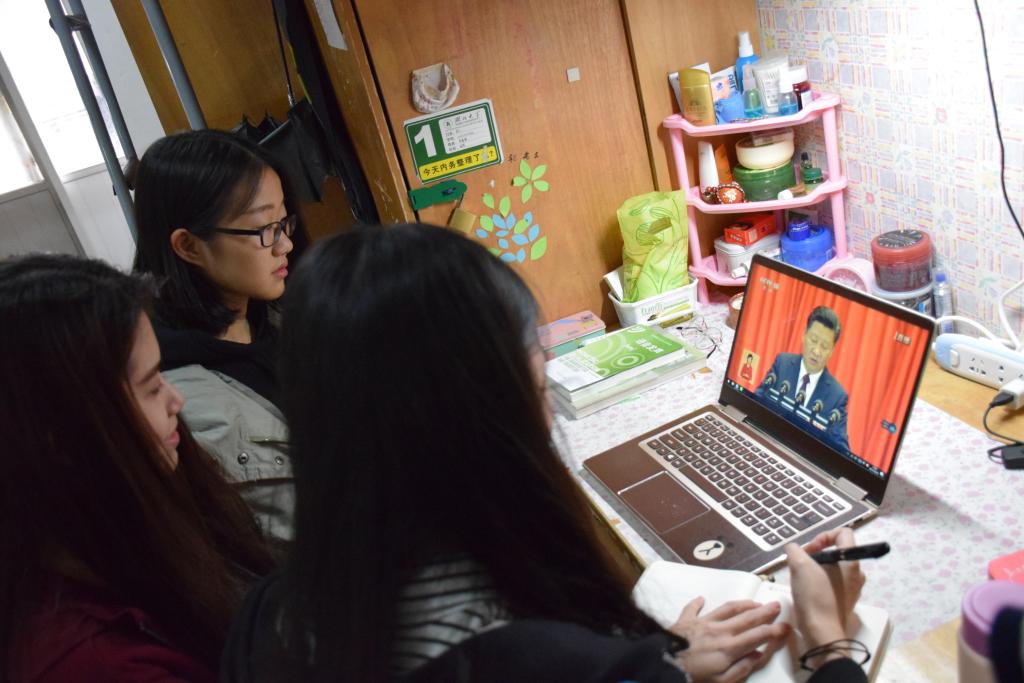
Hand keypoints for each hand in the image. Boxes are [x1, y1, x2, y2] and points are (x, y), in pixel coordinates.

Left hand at [669, 597, 789, 682]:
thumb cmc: (693, 677)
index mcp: (729, 648)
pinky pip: (692, 608)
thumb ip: (741, 668)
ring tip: (754, 602)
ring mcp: (702, 623)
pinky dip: (698, 603)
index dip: (774, 631)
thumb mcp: (721, 682)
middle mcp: (718, 631)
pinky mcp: (685, 621)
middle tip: (776, 605)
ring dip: (742, 604)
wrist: (662, 665)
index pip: (757, 636)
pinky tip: (702, 598)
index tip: (786, 626)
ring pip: (726, 609)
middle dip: (764, 611)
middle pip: (746, 618)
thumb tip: (757, 655)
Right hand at [801, 527, 864, 627]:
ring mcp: (852, 589)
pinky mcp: (845, 601)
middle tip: (801, 564)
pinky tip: (806, 591)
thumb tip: (793, 548)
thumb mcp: (799, 566)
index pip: (843, 533)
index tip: (810, 549)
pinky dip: (819, 582)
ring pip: (832, 568)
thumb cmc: (815, 596)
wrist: (822, 632)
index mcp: (851, 562)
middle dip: (815, 554)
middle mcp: (856, 574)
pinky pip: (832, 583)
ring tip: (801, 578)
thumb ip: (794, 550)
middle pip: (836, 552)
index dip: (824, 535)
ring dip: (815, 568)